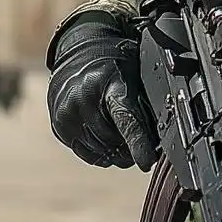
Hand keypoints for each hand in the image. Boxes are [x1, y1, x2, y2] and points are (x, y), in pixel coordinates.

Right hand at [46, 18, 159, 168]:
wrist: (77, 57)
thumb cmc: (113, 68)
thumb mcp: (135, 74)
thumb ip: (147, 102)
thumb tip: (162, 136)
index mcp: (109, 83)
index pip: (125, 119)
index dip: (138, 143)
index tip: (147, 163)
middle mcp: (83, 99)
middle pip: (115, 142)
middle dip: (132, 148)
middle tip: (140, 141)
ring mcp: (68, 114)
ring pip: (102, 152)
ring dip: (117, 153)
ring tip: (122, 138)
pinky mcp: (59, 127)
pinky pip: (88, 154)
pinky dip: (101, 153)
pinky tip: (106, 139)